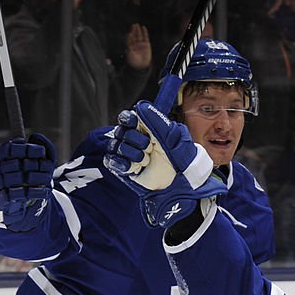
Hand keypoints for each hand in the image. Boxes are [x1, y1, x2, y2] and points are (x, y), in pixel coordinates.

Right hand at [0, 134, 56, 231]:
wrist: (17, 202)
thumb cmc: (28, 177)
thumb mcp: (37, 161)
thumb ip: (40, 147)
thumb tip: (36, 136)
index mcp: (0, 156)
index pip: (10, 148)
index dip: (26, 149)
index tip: (41, 152)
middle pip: (16, 163)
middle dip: (35, 166)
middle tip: (49, 170)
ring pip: (18, 178)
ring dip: (37, 179)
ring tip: (48, 181)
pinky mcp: (2, 198)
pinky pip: (18, 194)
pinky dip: (34, 193)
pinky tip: (45, 192)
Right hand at [104, 101, 225, 226]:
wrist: (179, 189)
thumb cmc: (182, 163)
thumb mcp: (174, 139)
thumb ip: (158, 121)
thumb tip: (140, 106)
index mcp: (147, 130)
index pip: (127, 118)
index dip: (127, 119)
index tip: (132, 122)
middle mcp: (136, 141)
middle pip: (120, 131)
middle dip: (135, 139)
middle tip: (149, 148)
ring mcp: (129, 156)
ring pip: (115, 145)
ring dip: (131, 153)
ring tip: (145, 161)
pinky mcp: (124, 170)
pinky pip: (111, 161)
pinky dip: (121, 163)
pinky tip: (133, 167)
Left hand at [124, 22, 150, 70]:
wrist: (141, 66)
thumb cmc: (133, 61)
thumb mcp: (129, 53)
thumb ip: (128, 46)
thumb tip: (128, 41)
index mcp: (130, 46)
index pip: (129, 39)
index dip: (130, 36)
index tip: (130, 34)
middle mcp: (135, 44)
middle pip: (134, 35)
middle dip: (134, 30)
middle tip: (134, 25)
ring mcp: (141, 44)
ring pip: (139, 35)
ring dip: (138, 30)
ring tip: (137, 25)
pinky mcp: (146, 44)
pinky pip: (145, 37)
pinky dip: (145, 32)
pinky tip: (143, 27)